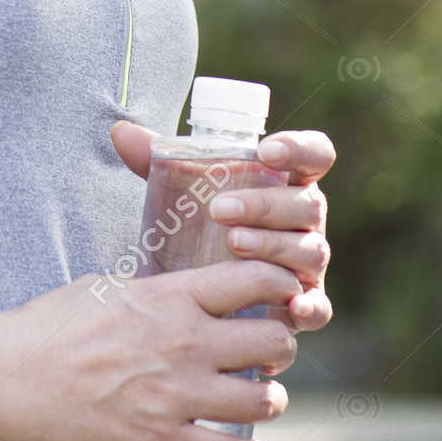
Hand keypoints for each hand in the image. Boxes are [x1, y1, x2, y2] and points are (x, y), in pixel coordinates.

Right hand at [0, 260, 299, 440]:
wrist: (11, 375)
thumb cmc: (52, 324)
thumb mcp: (108, 286)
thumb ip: (156, 290)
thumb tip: (183, 289)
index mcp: (170, 297)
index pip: (255, 279)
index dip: (282, 283)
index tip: (283, 292)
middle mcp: (184, 342)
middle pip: (274, 341)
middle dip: (279, 345)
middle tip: (268, 350)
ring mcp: (176, 395)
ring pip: (264, 399)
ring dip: (269, 397)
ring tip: (258, 394)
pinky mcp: (161, 440)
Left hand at [111, 121, 334, 333]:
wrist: (208, 286)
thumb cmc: (201, 222)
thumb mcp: (180, 188)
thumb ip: (156, 159)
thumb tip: (121, 132)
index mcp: (286, 181)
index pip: (313, 155)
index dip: (299, 148)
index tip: (265, 150)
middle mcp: (305, 219)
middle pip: (307, 204)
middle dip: (265, 205)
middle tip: (220, 209)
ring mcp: (308, 261)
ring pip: (309, 250)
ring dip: (273, 247)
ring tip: (231, 244)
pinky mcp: (307, 302)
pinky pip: (320, 306)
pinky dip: (310, 307)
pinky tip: (292, 308)